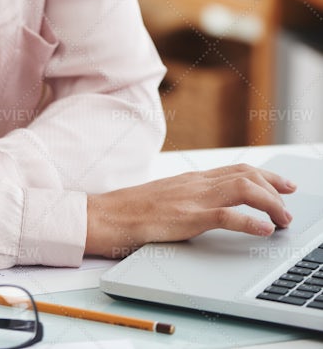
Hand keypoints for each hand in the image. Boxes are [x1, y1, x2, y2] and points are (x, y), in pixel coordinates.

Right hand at [85, 163, 296, 257]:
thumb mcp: (166, 199)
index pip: (237, 169)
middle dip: (275, 186)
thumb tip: (210, 208)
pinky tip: (263, 230)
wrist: (107, 215)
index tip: (284, 185)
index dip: (266, 176)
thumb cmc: (132, 211)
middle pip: (246, 174)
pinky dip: (249, 222)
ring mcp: (192, 198)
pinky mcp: (187, 217)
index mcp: (192, 179)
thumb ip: (189, 199)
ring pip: (243, 189)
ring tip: (283, 220)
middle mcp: (196, 183)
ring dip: (270, 203)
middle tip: (291, 202)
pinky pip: (225, 215)